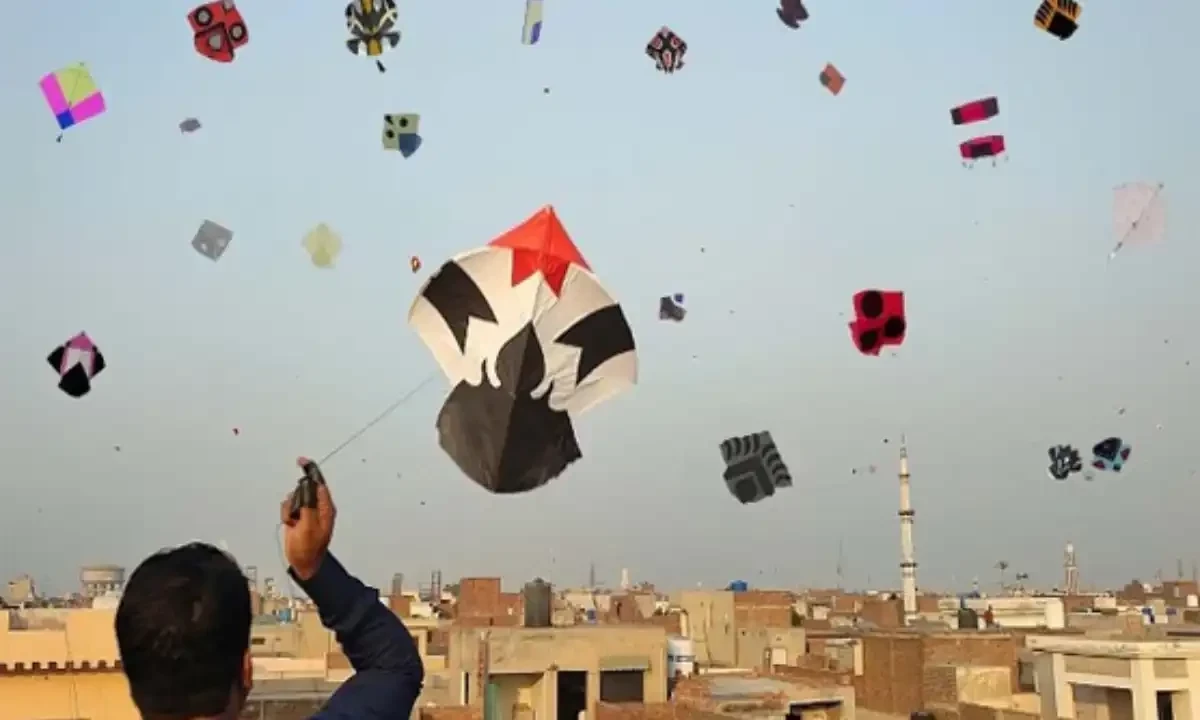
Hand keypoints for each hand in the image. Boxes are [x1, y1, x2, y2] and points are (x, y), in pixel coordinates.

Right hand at [279, 456, 335, 579]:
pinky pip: (288, 507)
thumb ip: (308, 504)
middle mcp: (317, 507)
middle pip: (303, 489)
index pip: (318, 483)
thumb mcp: (309, 526)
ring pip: (294, 498)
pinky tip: (290, 525)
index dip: (311, 470)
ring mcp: (307, 512)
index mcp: (325, 507)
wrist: (302, 564)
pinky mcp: (298, 517)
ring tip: (294, 522)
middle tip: (297, 515)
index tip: (302, 461)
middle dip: (296, 499)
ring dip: (290, 509)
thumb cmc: (310, 549)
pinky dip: (286, 514)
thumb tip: (307, 485)